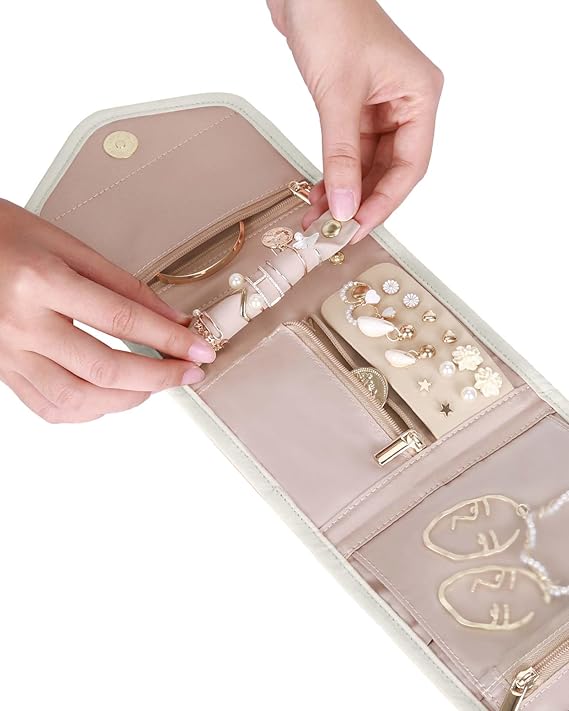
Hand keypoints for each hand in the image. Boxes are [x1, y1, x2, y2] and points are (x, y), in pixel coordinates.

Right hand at [0, 200, 214, 422]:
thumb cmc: (3, 237)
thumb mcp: (65, 245)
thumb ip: (121, 285)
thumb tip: (169, 318)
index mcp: (40, 281)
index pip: (121, 319)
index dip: (169, 340)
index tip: (199, 349)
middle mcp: (21, 324)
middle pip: (103, 369)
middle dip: (158, 377)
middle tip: (188, 373)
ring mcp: (7, 354)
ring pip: (76, 399)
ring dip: (126, 399)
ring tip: (152, 385)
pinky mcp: (1, 371)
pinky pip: (48, 407)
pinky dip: (88, 410)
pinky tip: (108, 396)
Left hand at [268, 0, 443, 239]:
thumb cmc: (332, 17)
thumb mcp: (337, 96)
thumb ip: (341, 156)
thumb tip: (344, 205)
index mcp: (420, 96)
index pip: (411, 166)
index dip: (385, 202)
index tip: (358, 227)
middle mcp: (405, 104)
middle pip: (389, 170)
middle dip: (360, 202)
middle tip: (336, 232)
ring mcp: (380, 107)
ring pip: (366, 165)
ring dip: (343, 193)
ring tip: (319, 221)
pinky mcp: (355, 106)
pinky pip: (348, 151)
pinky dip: (333, 174)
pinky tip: (317, 195)